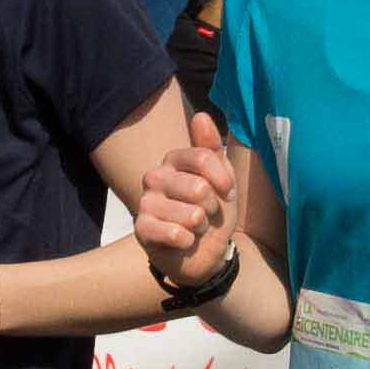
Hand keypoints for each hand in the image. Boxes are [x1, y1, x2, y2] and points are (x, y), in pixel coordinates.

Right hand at [132, 109, 243, 291]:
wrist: (203, 252)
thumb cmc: (211, 212)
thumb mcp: (221, 179)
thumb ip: (211, 148)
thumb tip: (201, 116)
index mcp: (174, 161)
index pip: (204, 158)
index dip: (223, 180)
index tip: (227, 192)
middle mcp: (155, 177)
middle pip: (199, 188)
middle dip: (212, 208)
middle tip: (205, 214)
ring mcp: (146, 203)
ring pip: (192, 215)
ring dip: (202, 228)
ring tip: (194, 229)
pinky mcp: (142, 230)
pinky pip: (177, 234)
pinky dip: (189, 242)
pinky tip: (183, 242)